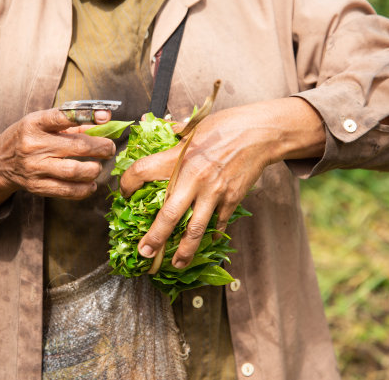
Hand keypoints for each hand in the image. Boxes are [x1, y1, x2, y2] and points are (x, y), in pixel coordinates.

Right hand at [0, 109, 114, 213]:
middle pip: (77, 147)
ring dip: (94, 169)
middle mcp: (33, 145)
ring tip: (98, 166)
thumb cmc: (29, 137)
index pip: (62, 116)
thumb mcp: (43, 123)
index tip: (105, 116)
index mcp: (35, 123)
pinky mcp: (37, 187)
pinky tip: (91, 183)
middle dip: (101, 148)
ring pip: (74, 171)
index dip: (87, 116)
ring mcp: (35, 168)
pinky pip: (67, 191)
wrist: (0, 161)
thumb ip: (74, 123)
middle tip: (109, 149)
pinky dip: (85, 189)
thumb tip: (105, 122)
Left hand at [120, 97, 324, 268]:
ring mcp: (214, 192)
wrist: (262, 133)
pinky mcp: (231, 199)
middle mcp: (194, 178)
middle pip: (169, 215)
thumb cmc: (228, 125)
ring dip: (184, 250)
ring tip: (176, 264)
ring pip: (196, 229)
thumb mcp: (195, 126)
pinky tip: (206, 243)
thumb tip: (164, 131)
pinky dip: (212, 235)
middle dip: (155, 238)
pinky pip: (218, 223)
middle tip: (145, 252)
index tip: (125, 193)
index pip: (142, 172)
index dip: (128, 183)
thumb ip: (177, 135)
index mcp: (179, 157)